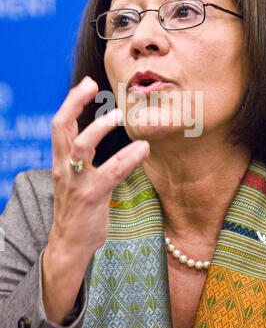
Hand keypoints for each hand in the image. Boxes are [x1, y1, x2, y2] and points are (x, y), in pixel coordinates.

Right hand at [42, 76, 149, 323]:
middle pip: (61, 126)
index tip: (87, 83)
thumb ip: (80, 157)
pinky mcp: (91, 196)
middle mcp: (64, 166)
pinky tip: (143, 148)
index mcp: (60, 160)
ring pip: (81, 146)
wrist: (69, 244)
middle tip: (93, 84)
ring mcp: (76, 181)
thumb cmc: (77, 207)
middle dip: (75, 102)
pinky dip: (128, 157)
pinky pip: (111, 172)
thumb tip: (96, 136)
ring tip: (119, 116)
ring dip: (99, 127)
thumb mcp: (73, 178)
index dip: (71, 101)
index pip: (59, 124)